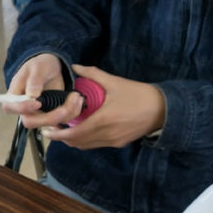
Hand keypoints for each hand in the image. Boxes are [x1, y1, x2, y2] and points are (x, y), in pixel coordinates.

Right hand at [4, 53, 83, 128]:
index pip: (10, 107)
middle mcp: (24, 108)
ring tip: (75, 97)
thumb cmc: (40, 66)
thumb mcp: (37, 68)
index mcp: (14, 96)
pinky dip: (72, 113)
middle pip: (30, 122)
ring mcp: (37, 114)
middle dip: (49, 117)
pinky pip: (60, 120)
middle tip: (65, 107)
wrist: (51, 68)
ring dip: (66, 113)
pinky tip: (76, 100)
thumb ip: (34, 80)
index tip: (37, 103)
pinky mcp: (50, 115)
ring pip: (48, 124)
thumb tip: (32, 95)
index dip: (22, 108)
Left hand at [43, 65, 165, 149]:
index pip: (74, 134)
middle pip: (77, 143)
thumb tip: (75, 67)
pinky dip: (86, 140)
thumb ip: (93, 74)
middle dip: (62, 137)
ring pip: (86, 145)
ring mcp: (113, 141)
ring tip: (64, 129)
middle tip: (52, 128)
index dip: (58, 134)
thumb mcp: (115, 82)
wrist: (165, 109)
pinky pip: (96, 144)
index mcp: (103, 121)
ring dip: (73, 139)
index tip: (47, 129)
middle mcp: (106, 135)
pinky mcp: (119, 143)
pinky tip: (82, 130)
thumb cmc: (139, 94)